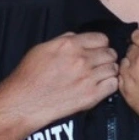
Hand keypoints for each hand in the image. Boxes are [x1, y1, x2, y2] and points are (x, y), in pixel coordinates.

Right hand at [0, 31, 118, 133]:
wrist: (24, 102)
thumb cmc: (29, 75)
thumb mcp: (42, 48)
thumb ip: (64, 40)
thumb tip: (78, 38)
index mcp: (70, 45)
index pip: (101, 38)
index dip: (100, 45)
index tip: (97, 51)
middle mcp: (81, 59)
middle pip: (110, 53)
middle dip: (106, 58)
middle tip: (99, 65)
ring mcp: (88, 77)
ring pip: (113, 69)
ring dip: (108, 72)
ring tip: (100, 76)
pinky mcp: (91, 95)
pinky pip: (113, 84)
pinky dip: (110, 84)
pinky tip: (101, 87)